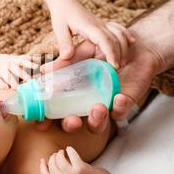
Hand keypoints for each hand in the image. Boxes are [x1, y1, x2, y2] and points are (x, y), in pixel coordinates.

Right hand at [36, 35, 160, 132]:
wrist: (132, 48)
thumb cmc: (103, 51)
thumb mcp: (81, 54)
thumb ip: (64, 63)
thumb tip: (42, 71)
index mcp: (72, 94)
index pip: (57, 111)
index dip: (48, 120)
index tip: (41, 125)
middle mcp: (85, 104)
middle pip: (74, 124)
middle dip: (70, 125)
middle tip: (73, 120)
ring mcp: (104, 107)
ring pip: (97, 125)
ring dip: (96, 120)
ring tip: (98, 107)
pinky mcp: (123, 106)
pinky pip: (120, 113)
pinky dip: (120, 107)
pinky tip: (119, 97)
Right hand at [39, 146, 90, 173]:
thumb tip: (47, 161)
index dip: (42, 167)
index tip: (42, 159)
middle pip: (52, 166)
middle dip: (53, 158)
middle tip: (57, 154)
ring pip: (60, 160)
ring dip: (59, 153)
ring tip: (62, 151)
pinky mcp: (81, 169)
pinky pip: (71, 155)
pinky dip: (69, 150)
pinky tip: (69, 149)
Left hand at [49, 0, 134, 68]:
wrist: (65, 2)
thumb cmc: (61, 15)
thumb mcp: (59, 29)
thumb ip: (64, 43)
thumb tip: (66, 57)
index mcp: (89, 27)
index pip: (105, 39)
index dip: (111, 52)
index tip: (114, 65)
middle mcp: (99, 25)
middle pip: (115, 39)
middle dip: (119, 54)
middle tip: (117, 69)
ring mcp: (103, 24)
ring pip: (119, 34)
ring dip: (123, 47)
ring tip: (122, 62)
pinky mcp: (103, 24)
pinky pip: (118, 28)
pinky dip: (126, 35)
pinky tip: (131, 42)